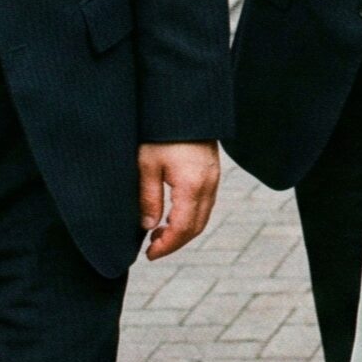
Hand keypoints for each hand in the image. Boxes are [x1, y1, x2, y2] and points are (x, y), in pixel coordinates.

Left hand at [139, 142, 220, 260]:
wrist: (183, 106)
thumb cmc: (161, 133)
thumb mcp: (147, 165)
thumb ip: (149, 198)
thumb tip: (149, 226)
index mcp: (193, 186)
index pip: (183, 229)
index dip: (166, 246)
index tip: (149, 255)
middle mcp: (209, 184)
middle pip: (197, 226)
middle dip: (175, 242)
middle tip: (152, 249)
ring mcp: (214, 177)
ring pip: (203, 216)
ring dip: (183, 230)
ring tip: (158, 233)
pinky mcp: (213, 171)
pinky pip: (206, 203)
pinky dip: (190, 216)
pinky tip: (172, 214)